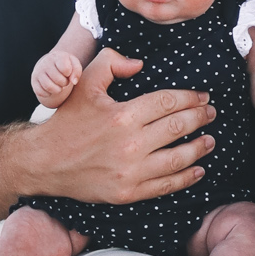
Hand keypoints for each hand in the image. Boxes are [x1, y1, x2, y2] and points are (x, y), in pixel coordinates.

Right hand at [18, 48, 216, 205]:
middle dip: (200, 118)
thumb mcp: (84, 83)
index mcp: (123, 115)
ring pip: (178, 158)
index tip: (202, 96)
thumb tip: (139, 63)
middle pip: (178, 127)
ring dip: (199, 148)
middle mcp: (130, 144)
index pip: (169, 102)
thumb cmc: (66, 121)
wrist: (43, 162)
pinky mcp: (128, 192)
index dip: (190, 98)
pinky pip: (165, 185)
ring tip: (210, 140)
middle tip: (211, 113)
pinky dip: (186, 178)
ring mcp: (130, 171)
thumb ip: (111, 63)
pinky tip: (198, 170)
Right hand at [30, 47, 84, 106]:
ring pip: (49, 87)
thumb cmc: (65, 65)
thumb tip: (74, 81)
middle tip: (65, 81)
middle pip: (58, 80)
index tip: (68, 72)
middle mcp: (45, 63)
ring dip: (57, 90)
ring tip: (60, 86)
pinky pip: (41, 92)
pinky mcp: (34, 82)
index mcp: (57, 57)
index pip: (65, 69)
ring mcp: (38, 73)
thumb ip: (77, 71)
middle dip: (65, 83)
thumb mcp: (74, 64)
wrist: (50, 65)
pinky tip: (52, 88)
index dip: (69, 73)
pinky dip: (48, 94)